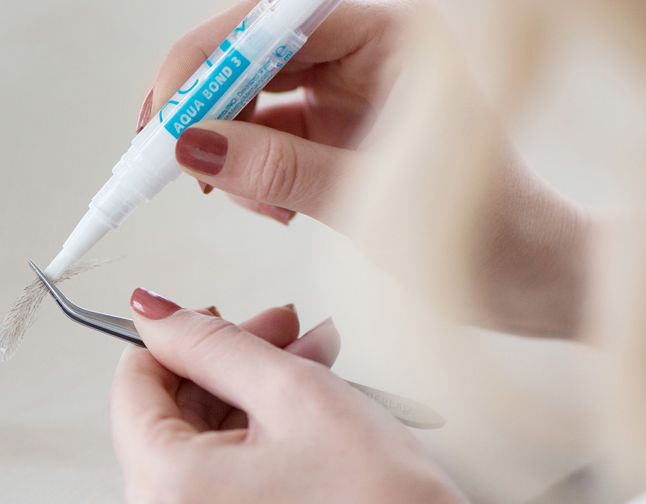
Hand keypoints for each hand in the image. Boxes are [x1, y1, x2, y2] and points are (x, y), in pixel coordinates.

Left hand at [109, 289, 492, 503]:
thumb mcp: (296, 396)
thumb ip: (213, 344)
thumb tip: (156, 314)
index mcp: (165, 488)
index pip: (132, 383)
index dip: (179, 335)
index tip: (219, 316)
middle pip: (169, 413)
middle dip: (228, 362)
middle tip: (283, 331)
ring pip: (203, 442)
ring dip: (252, 395)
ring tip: (314, 366)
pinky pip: (223, 479)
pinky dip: (259, 440)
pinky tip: (308, 413)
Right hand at [143, 0, 588, 337]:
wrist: (534, 278)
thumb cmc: (490, 232)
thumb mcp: (371, 200)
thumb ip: (279, 169)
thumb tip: (195, 147)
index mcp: (394, 39)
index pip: (271, 26)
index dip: (207, 64)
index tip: (167, 115)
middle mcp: (367, 54)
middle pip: (250, 56)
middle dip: (204, 107)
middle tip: (167, 155)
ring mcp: (349, 90)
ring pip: (251, 98)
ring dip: (226, 147)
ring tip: (246, 198)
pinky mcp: (335, 128)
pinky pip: (266, 136)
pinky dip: (250, 172)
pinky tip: (271, 206)